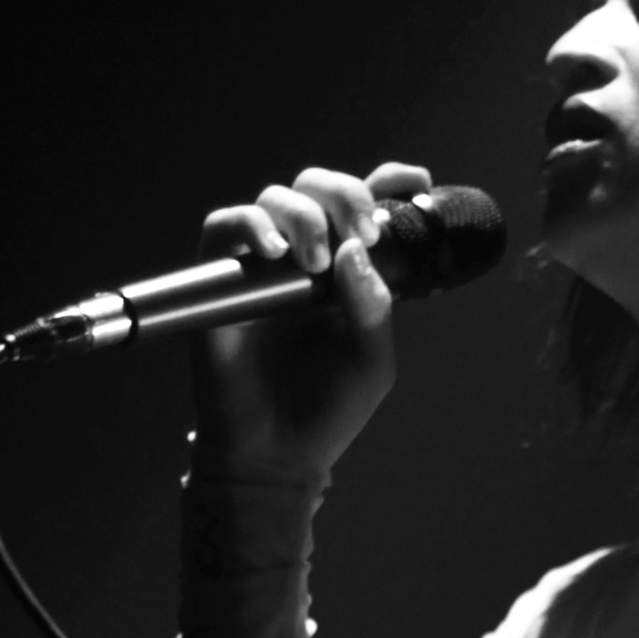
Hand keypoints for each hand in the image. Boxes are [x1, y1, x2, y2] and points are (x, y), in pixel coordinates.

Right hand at [190, 159, 434, 481]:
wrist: (275, 455)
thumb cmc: (328, 410)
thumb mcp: (372, 360)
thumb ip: (374, 304)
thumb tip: (355, 247)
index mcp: (349, 271)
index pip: (367, 205)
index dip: (390, 182)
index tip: (417, 184)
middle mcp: (306, 258)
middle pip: (319, 187)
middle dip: (343, 194)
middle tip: (359, 232)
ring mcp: (263, 267)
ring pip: (275, 198)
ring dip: (302, 216)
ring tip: (312, 262)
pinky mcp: (221, 281)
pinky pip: (224, 227)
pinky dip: (248, 227)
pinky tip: (275, 254)